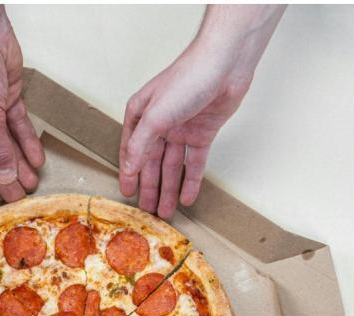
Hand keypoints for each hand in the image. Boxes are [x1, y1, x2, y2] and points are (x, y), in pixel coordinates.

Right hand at [119, 5, 284, 218]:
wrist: (225, 65)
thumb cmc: (187, 79)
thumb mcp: (156, 115)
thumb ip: (140, 144)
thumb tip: (129, 168)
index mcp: (141, 114)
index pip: (131, 150)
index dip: (129, 173)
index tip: (127, 194)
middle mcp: (159, 123)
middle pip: (152, 162)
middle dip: (150, 187)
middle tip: (147, 211)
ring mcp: (181, 129)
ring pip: (172, 166)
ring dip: (169, 188)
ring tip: (165, 211)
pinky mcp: (202, 133)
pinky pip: (194, 163)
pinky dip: (191, 180)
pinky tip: (187, 197)